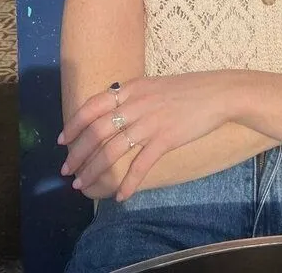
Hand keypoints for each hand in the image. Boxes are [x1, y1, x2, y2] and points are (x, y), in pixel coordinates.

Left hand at [58, 72, 229, 199]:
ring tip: (84, 185)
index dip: (74, 124)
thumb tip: (110, 109)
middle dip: (78, 154)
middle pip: (97, 131)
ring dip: (94, 170)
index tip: (63, 141)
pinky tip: (120, 196)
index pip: (93, 106)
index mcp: (132, 89)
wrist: (218, 93)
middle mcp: (136, 104)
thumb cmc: (187, 89)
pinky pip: (140, 164)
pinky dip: (128, 182)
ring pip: (112, 150)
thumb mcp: (153, 85)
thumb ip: (132, 96)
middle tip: (68, 171)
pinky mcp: (166, 139)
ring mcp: (150, 122)